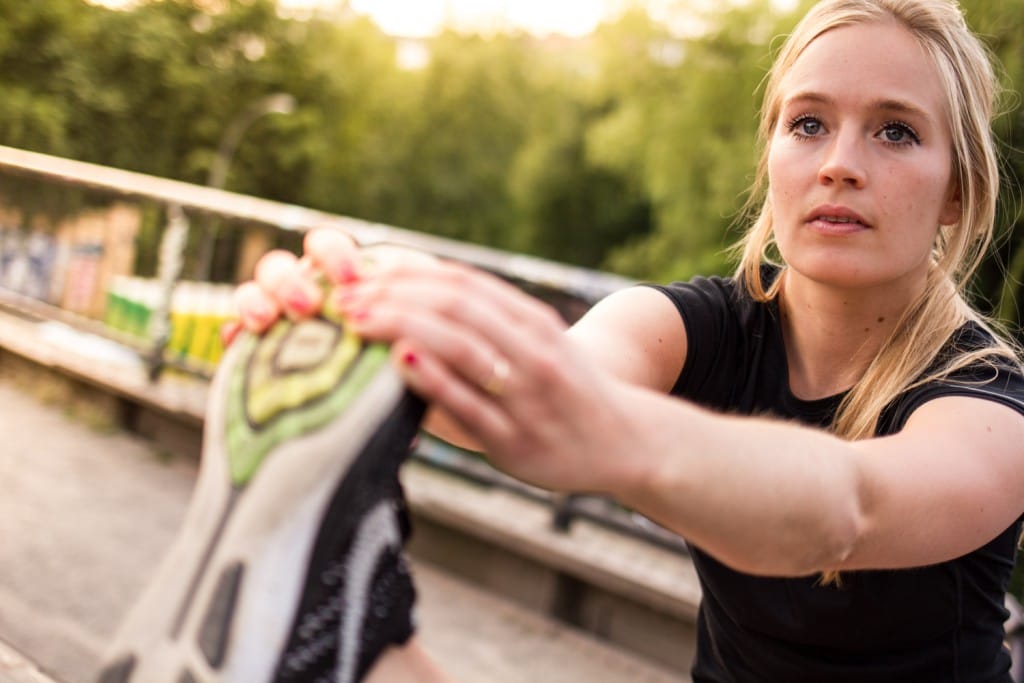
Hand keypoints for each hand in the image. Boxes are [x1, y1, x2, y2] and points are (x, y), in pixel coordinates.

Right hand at [231, 228, 433, 340]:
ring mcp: (273, 319)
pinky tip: (239, 344)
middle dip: (290, 281)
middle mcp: (299, 291)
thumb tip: (411, 342)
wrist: (385, 395)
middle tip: (308, 306)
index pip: (324, 246)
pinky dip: (234, 337)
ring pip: (250, 293)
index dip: (332, 254)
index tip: (352, 278)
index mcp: (334, 279)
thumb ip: (410, 324)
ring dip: (255, 301)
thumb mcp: (411, 333)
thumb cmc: (401, 353)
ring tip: (268, 323)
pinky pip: (232, 336)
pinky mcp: (252, 352)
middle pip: (278, 266)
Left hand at [336, 259, 638, 493]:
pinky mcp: (516, 440)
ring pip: (463, 348)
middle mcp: (533, 351)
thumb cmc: (568, 391)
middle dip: (393, 296)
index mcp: (535, 324)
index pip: (463, 284)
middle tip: (343, 298)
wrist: (628, 442)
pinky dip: (433, 380)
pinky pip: (469, 405)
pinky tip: (400, 361)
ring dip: (404, 326)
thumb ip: (490, 324)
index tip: (363, 273)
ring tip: (357, 320)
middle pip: (457, 307)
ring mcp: (527, 396)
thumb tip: (412, 303)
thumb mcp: (540, 344)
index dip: (409, 273)